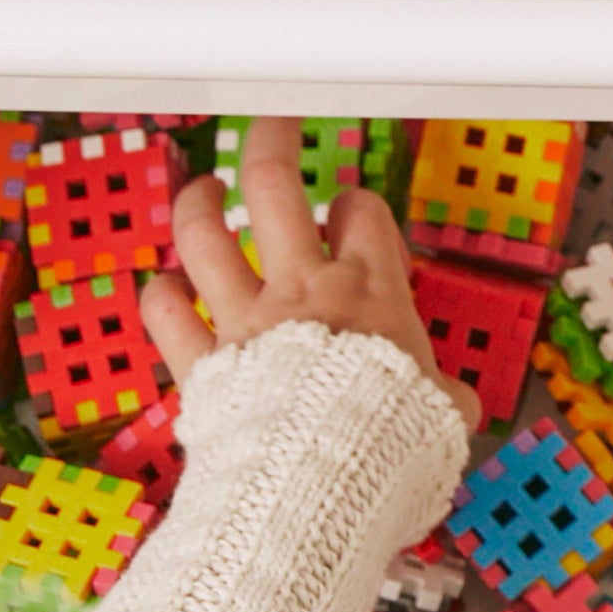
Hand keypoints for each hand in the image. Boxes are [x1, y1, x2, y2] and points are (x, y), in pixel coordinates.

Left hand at [142, 125, 469, 423]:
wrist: (322, 486)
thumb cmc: (386, 446)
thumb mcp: (440, 417)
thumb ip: (441, 397)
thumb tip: (452, 405)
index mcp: (369, 293)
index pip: (362, 211)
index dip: (358, 205)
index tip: (355, 216)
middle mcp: (302, 290)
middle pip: (273, 185)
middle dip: (269, 142)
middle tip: (271, 125)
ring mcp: (245, 321)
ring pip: (204, 234)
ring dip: (198, 203)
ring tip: (204, 189)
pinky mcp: (204, 363)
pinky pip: (166, 312)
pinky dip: (160, 296)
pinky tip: (163, 286)